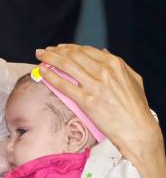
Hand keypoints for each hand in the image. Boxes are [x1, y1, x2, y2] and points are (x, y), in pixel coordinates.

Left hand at [35, 44, 165, 177]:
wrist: (137, 129)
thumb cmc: (136, 108)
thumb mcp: (133, 79)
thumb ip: (119, 64)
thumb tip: (102, 52)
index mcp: (115, 64)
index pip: (86, 50)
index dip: (69, 47)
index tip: (59, 48)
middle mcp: (103, 71)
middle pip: (73, 56)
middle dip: (56, 51)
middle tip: (44, 51)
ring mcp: (94, 86)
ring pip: (66, 66)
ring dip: (50, 59)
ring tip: (39, 56)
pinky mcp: (86, 101)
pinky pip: (63, 85)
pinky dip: (50, 76)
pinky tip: (42, 72)